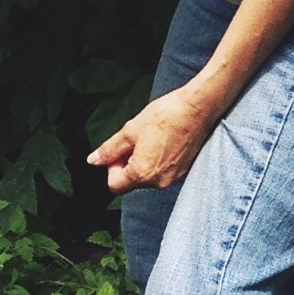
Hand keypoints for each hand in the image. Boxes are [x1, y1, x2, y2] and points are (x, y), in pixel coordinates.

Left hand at [88, 83, 220, 193]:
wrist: (199, 108)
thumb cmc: (167, 116)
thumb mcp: (131, 130)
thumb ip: (110, 149)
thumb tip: (94, 160)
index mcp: (143, 174)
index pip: (115, 186)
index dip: (111, 167)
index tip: (118, 151)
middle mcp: (159, 182)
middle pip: (132, 181)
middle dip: (128, 162)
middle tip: (136, 139)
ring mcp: (174, 178)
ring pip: (148, 175)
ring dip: (144, 160)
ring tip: (153, 137)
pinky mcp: (184, 171)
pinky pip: (163, 171)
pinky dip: (159, 159)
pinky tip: (165, 140)